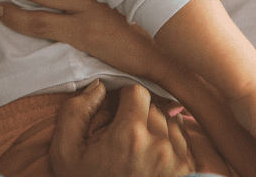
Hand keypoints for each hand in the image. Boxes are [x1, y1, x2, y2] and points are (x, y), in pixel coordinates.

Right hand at [51, 81, 220, 176]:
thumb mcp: (65, 152)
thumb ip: (75, 111)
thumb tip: (99, 87)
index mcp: (129, 134)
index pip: (137, 91)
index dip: (124, 98)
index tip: (116, 112)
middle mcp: (159, 145)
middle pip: (154, 106)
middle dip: (139, 114)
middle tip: (123, 133)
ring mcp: (178, 159)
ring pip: (170, 121)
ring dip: (156, 127)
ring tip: (137, 147)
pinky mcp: (190, 170)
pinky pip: (183, 140)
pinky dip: (169, 143)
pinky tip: (151, 157)